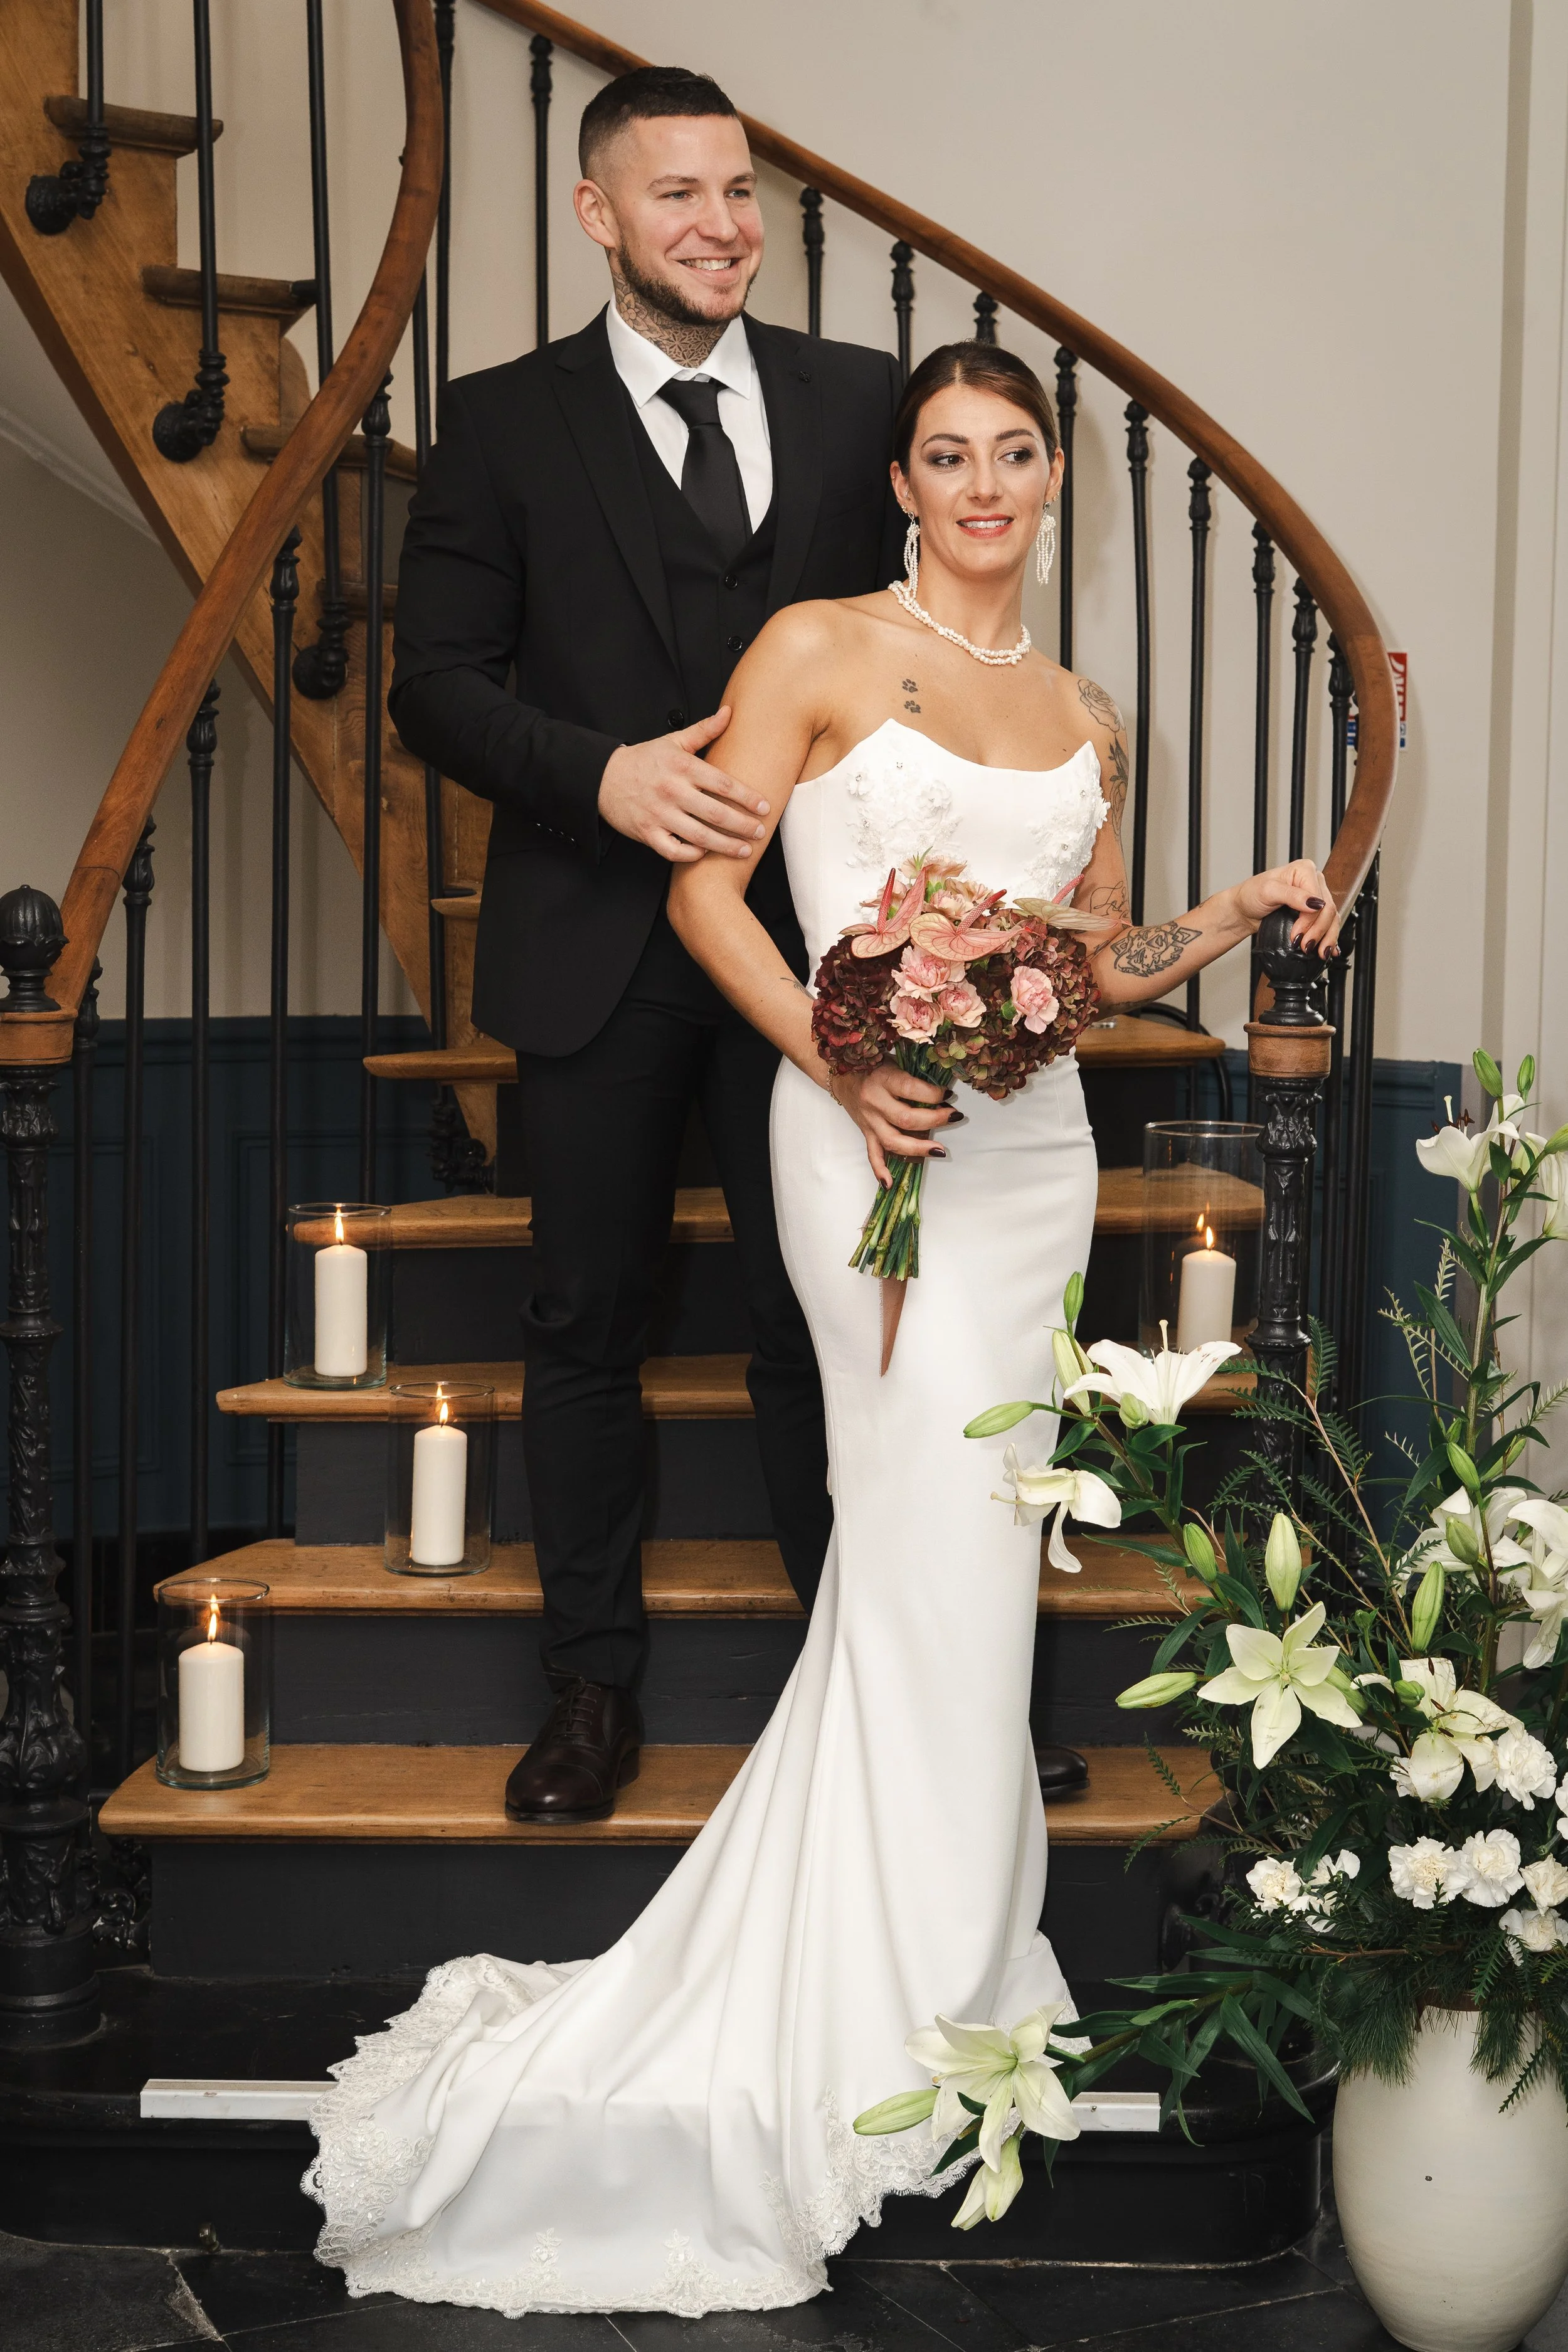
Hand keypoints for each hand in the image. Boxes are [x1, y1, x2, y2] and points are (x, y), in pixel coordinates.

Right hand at [597, 708, 769, 864]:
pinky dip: (691, 855)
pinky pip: (673, 850)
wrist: (603, 778)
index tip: (764, 807)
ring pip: (699, 836)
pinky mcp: (647, 833)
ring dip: (725, 845)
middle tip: (760, 832)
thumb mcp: (673, 741)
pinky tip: (705, 853)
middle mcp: (672, 791)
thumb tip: (729, 713)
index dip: (747, 797)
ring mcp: (659, 814)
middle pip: (716, 813)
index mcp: (682, 767)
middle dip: (742, 825)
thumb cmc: (644, 760)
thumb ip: (704, 730)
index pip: (723, 784)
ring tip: (744, 850)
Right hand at [826, 1064, 954, 1184]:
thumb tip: (943, 1094)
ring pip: (893, 1141)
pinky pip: (872, 1154)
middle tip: (954, 1117)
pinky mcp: (866, 1132)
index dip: (934, 1094)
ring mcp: (869, 1120)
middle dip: (934, 1120)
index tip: (948, 1096)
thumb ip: (914, 1077)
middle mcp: (874, 1102)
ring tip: (939, 1150)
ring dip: (918, 1148)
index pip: (911, 1089)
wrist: (842, 1074)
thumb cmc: (873, 1066)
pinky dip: (880, 1170)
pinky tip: (889, 1183)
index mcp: (883, 1079)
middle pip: (906, 1119)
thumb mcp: (894, 1063)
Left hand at [1233, 859, 1340, 957]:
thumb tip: (1315, 903)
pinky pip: (1328, 925)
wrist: (1244, 909)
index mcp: (1305, 870)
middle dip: (1318, 932)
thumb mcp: (1268, 891)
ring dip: (1327, 938)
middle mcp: (1313, 882)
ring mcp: (1315, 898)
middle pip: (1328, 910)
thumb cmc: (1251, 895)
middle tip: (1304, 946)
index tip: (1297, 935)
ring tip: (1320, 953)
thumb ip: (1292, 895)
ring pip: (1331, 919)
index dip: (1310, 920)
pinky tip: (1330, 950)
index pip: (1319, 898)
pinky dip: (1329, 937)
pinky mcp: (1313, 912)